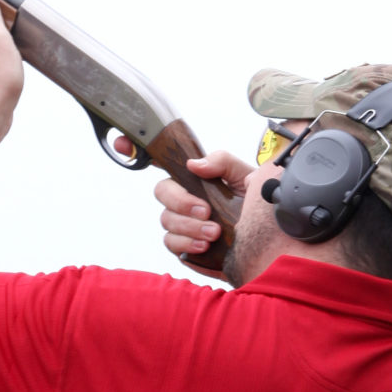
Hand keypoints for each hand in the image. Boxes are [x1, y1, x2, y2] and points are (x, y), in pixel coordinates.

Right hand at [115, 139, 251, 260]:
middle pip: (162, 192)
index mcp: (196, 177)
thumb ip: (222, 163)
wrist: (270, 244)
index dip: (135, 149)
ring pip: (166, 221)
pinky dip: (187, 243)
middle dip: (181, 201)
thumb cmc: (259, 207)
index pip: (163, 160)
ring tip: (215, 232)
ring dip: (189, 226)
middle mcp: (185, 198)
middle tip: (205, 210)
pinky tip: (206, 245)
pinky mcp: (185, 247)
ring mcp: (183, 223)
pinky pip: (172, 243)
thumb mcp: (247, 176)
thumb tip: (194, 165)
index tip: (121, 143)